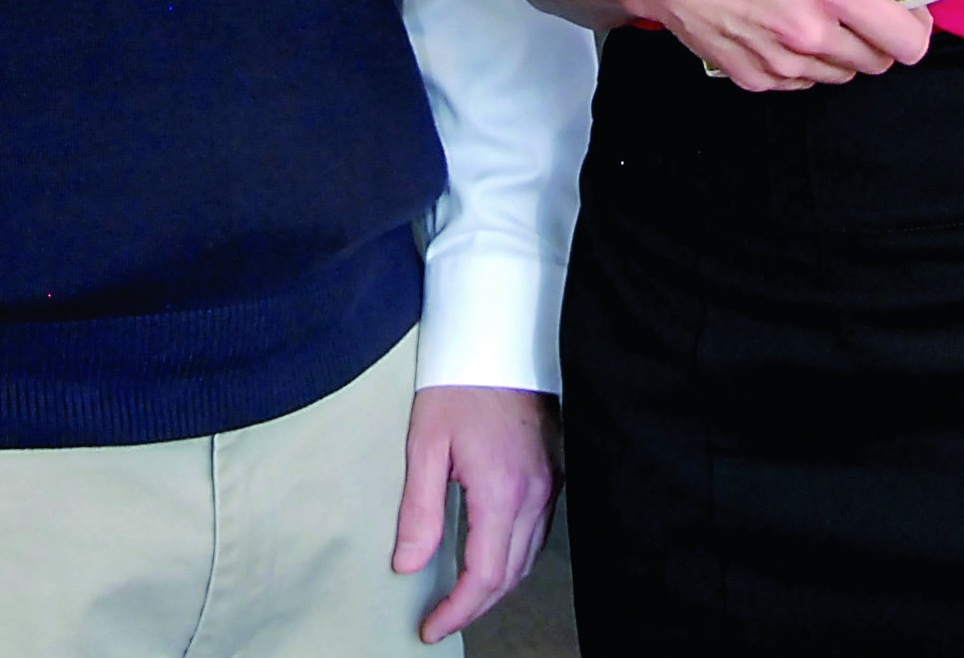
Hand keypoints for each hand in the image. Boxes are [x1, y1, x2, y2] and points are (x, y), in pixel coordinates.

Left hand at [394, 384, 561, 642]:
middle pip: (511, 574)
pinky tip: (492, 554)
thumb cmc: (458, 383)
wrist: (498, 335)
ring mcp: (551, 481)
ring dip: (497, 584)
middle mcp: (536, 492)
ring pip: (530, 557)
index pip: (485, 576)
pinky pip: (539, 531)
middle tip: (440, 617)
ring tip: (462, 595)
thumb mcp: (425, 443)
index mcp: (502, 490)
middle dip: (475, 605)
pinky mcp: (555, 468)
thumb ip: (418, 509)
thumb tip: (408, 566)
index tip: (430, 627)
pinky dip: (515, 555)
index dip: (458, 611)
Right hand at [604, 0, 932, 91]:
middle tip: (856, 1)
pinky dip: (802, 60)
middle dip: (879, 35)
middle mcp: (812, 37)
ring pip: (841, 74)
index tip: (905, 4)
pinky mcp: (752, 77)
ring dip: (841, 48)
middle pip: (880, 62)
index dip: (916, 24)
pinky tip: (780, 24)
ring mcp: (781, 64)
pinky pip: (799, 81)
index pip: (910, 42)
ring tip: (812, 8)